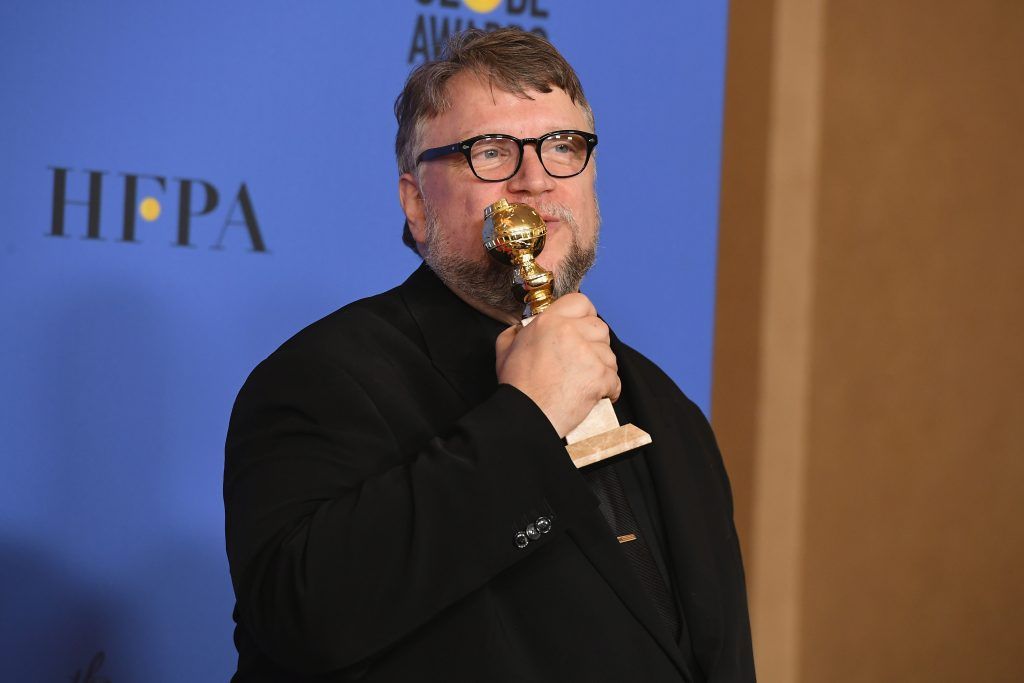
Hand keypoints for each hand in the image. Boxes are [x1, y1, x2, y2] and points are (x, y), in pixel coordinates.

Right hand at [495, 293, 619, 437]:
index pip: (581, 302)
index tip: (583, 328)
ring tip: (585, 380)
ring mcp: (587, 354)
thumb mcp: (506, 349)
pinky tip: (596, 394)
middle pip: (600, 327)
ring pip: (610, 353)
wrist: (526, 415)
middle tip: (583, 360)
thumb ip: (517, 332)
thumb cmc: (517, 387)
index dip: (584, 315)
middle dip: (595, 343)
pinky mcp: (599, 376)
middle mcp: (570, 332)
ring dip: (601, 367)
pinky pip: (615, 378)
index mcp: (548, 322)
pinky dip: (609, 389)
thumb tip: (522, 328)